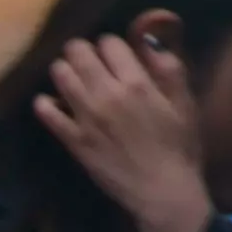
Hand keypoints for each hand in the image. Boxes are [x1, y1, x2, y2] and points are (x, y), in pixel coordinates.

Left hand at [34, 35, 213, 231]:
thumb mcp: (185, 103)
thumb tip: (149, 39)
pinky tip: (54, 103)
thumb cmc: (179, 146)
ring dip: (65, 69)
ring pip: (60, 75)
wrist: (163, 192)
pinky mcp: (73, 140)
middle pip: (79, 52)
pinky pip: (47, 112)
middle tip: (92, 61)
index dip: (113, 45)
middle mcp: (107, 95)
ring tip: (75, 78)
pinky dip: (46, 102)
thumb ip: (169, 68)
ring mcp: (86, 118)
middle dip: (84, 50)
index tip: (118, 56)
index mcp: (137, 83)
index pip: (110, 42)